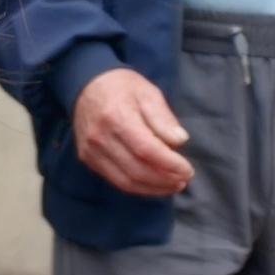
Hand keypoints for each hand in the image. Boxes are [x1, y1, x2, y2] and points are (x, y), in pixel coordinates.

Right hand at [70, 67, 193, 196]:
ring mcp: (91, 151)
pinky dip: (138, 186)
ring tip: (173, 185)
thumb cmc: (122, 87)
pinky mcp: (88, 159)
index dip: (169, 164)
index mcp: (117, 117)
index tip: (187, 170)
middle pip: (136, 170)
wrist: (86, 86)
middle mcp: (100, 138)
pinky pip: (115, 180)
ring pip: (125, 180)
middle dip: (164, 180)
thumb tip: (180, 141)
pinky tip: (154, 184)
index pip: (146, 149)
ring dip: (152, 188)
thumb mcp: (148, 93)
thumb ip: (163, 118)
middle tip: (184, 180)